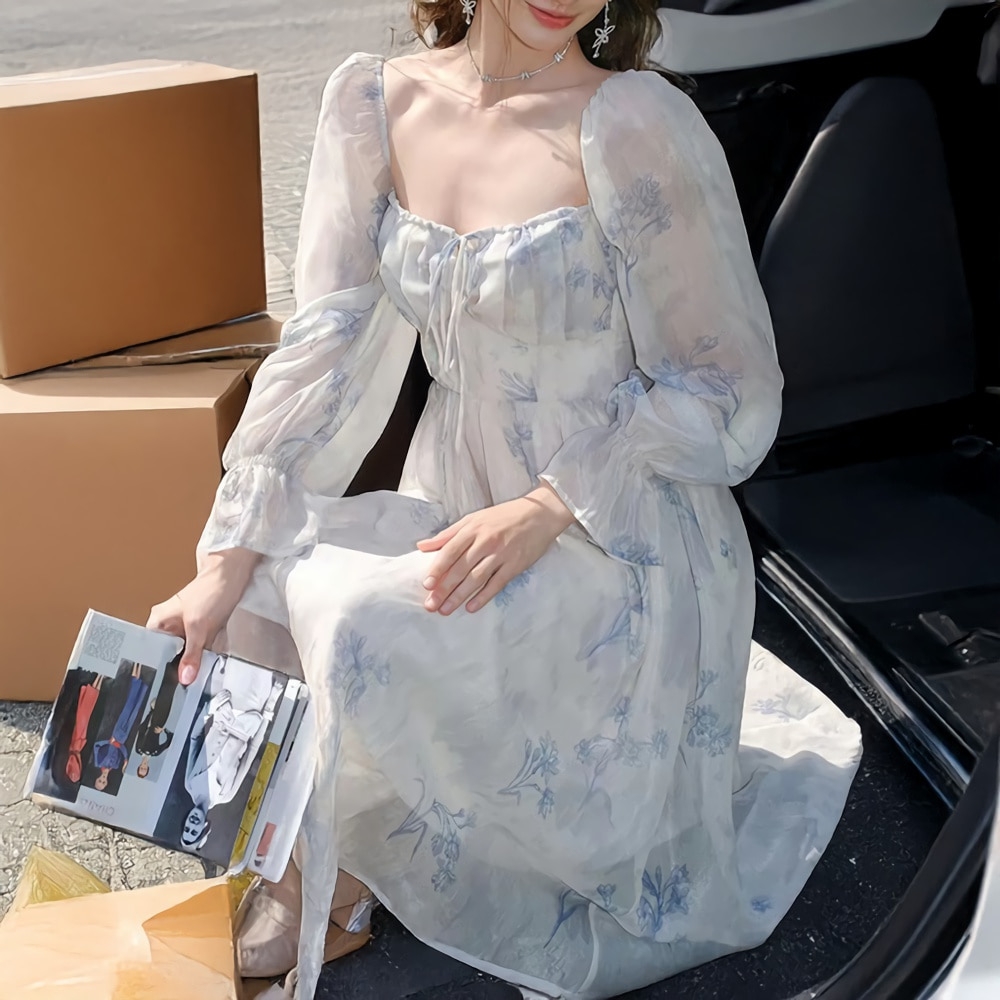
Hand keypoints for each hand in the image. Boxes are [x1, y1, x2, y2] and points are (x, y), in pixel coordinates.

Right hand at [147, 549, 259, 685]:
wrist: (232, 577)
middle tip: (184, 684)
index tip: (166, 684)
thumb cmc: (210, 591)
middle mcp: (168, 626)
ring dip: (194, 662)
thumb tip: (185, 677)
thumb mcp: (199, 628)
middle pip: (169, 655)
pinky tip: (208, 661)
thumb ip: (192, 654)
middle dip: (179, 668)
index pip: (151, 652)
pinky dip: (205, 654)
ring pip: (186, 653)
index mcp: (158, 622)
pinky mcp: (200, 630)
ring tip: (197, 674)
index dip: (159, 668)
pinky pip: (199, 648)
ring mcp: (184, 628)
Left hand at [416, 483, 575, 614]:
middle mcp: (486, 541)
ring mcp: (502, 554)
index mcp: (473, 528)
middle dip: (444, 588)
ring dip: (459, 596)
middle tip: (431, 605)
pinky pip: (496, 584)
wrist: (539, 514)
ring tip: (445, 610)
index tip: (426, 585)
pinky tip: (471, 607)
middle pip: (461, 568)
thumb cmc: (503, 516)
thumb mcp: (474, 518)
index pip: (451, 551)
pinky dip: (483, 597)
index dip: (438, 569)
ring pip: (476, 578)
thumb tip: (422, 546)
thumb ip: (448, 534)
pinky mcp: (515, 565)